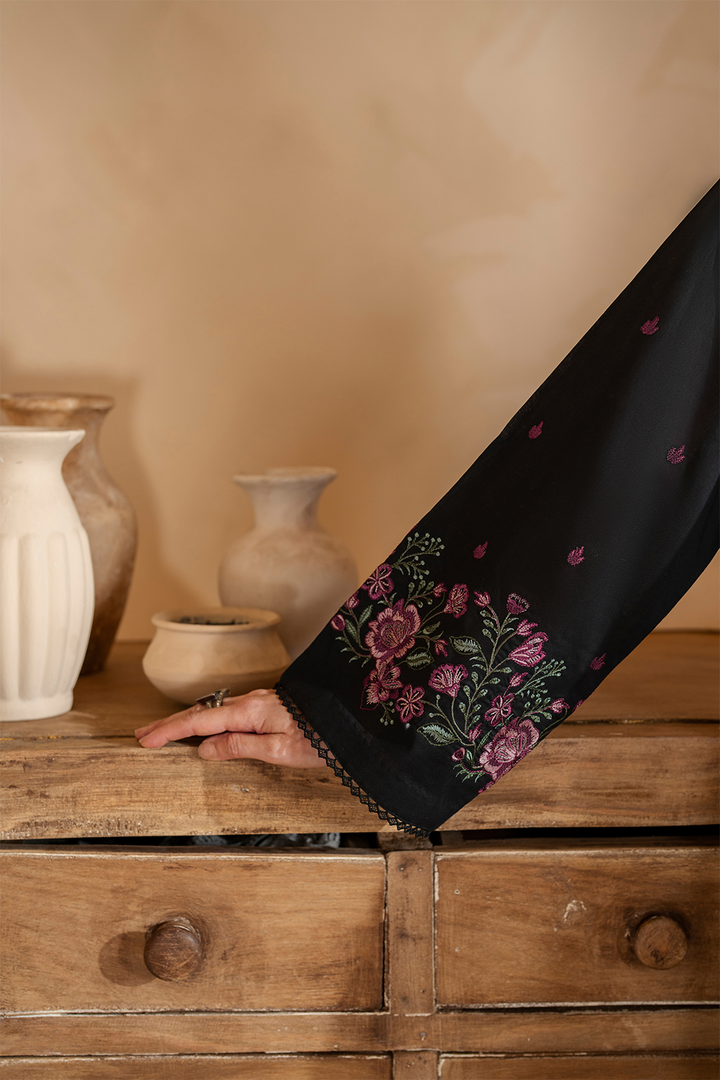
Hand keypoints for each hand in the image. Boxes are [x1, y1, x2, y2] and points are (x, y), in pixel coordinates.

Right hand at [134, 688, 324, 767]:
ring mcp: (258, 702)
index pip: (199, 722)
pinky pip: (228, 712)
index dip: (170, 731)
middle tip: (143, 734)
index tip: (146, 740)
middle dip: (170, 723)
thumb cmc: (320, 739)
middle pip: (201, 712)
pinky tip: (203, 728)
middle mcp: (250, 701)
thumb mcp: (279, 751)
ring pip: (213, 711)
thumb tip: (204, 749)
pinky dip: (206, 719)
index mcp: (249, 712)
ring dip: (186, 721)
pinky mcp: (267, 706)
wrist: (350, 721)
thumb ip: (240, 747)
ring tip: (164, 732)